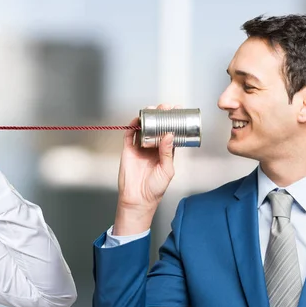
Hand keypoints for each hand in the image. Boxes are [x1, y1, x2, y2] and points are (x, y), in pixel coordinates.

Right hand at [113, 104, 177, 235]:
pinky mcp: (128, 150)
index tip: (177, 111)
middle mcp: (153, 148)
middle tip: (165, 107)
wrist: (138, 199)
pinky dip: (132, 126)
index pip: (169, 133)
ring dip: (147, 118)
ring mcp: (140, 148)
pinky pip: (130, 135)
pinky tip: (137, 119)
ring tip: (152, 109)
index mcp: (165, 152)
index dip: (173, 122)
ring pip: (143, 129)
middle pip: (157, 127)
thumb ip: (167, 152)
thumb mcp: (167, 170)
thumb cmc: (155, 188)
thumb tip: (168, 135)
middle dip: (160, 116)